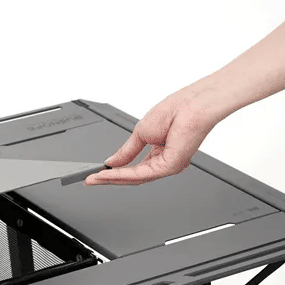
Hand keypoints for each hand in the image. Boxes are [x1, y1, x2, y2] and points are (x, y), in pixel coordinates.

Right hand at [85, 87, 223, 185]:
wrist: (194, 105)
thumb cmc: (178, 110)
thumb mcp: (141, 132)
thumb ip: (126, 151)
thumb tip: (112, 162)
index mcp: (159, 152)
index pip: (133, 167)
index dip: (113, 171)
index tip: (96, 173)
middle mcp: (164, 162)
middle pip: (132, 176)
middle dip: (109, 178)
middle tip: (91, 179)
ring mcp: (168, 166)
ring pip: (134, 178)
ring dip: (112, 178)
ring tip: (95, 178)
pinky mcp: (169, 167)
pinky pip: (140, 174)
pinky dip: (121, 174)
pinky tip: (108, 173)